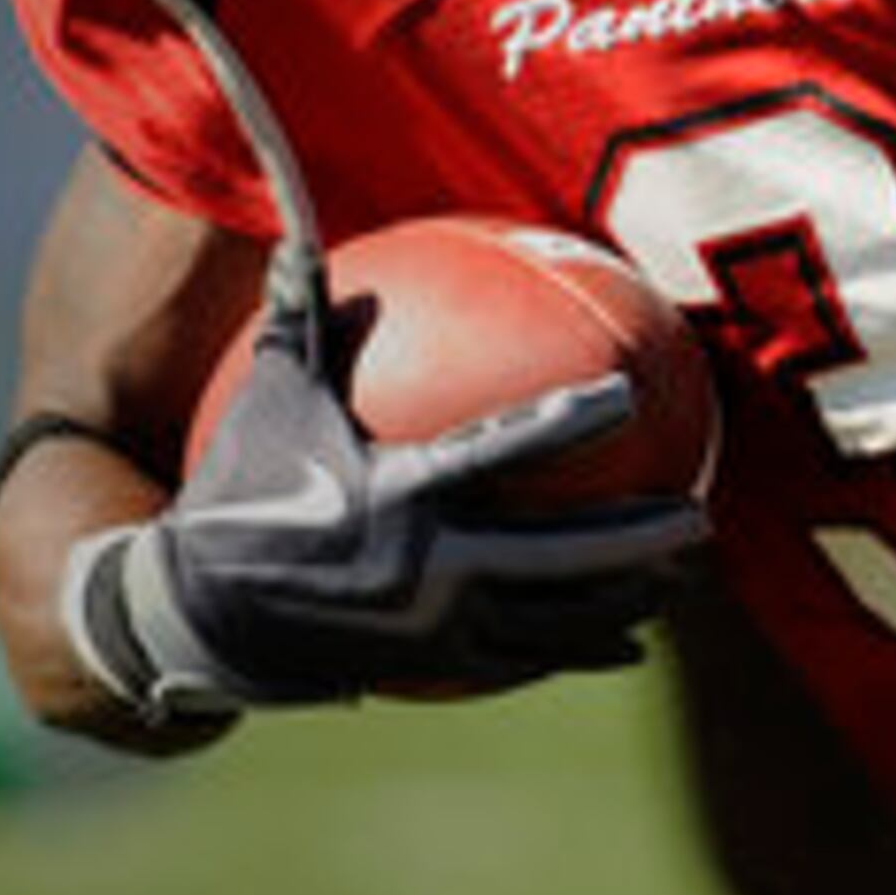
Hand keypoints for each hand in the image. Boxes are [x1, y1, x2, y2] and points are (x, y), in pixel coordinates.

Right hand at [62, 300, 707, 722]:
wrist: (196, 618)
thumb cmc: (237, 492)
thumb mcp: (267, 401)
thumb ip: (300, 319)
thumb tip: (298, 226)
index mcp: (398, 495)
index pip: (499, 451)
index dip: (567, 421)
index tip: (628, 393)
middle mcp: (429, 569)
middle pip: (559, 560)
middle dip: (636, 543)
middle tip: (699, 520)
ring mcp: (434, 630)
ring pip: (552, 623)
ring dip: (622, 605)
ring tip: (681, 587)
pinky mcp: (429, 668)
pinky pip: (520, 663)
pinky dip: (576, 653)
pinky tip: (622, 646)